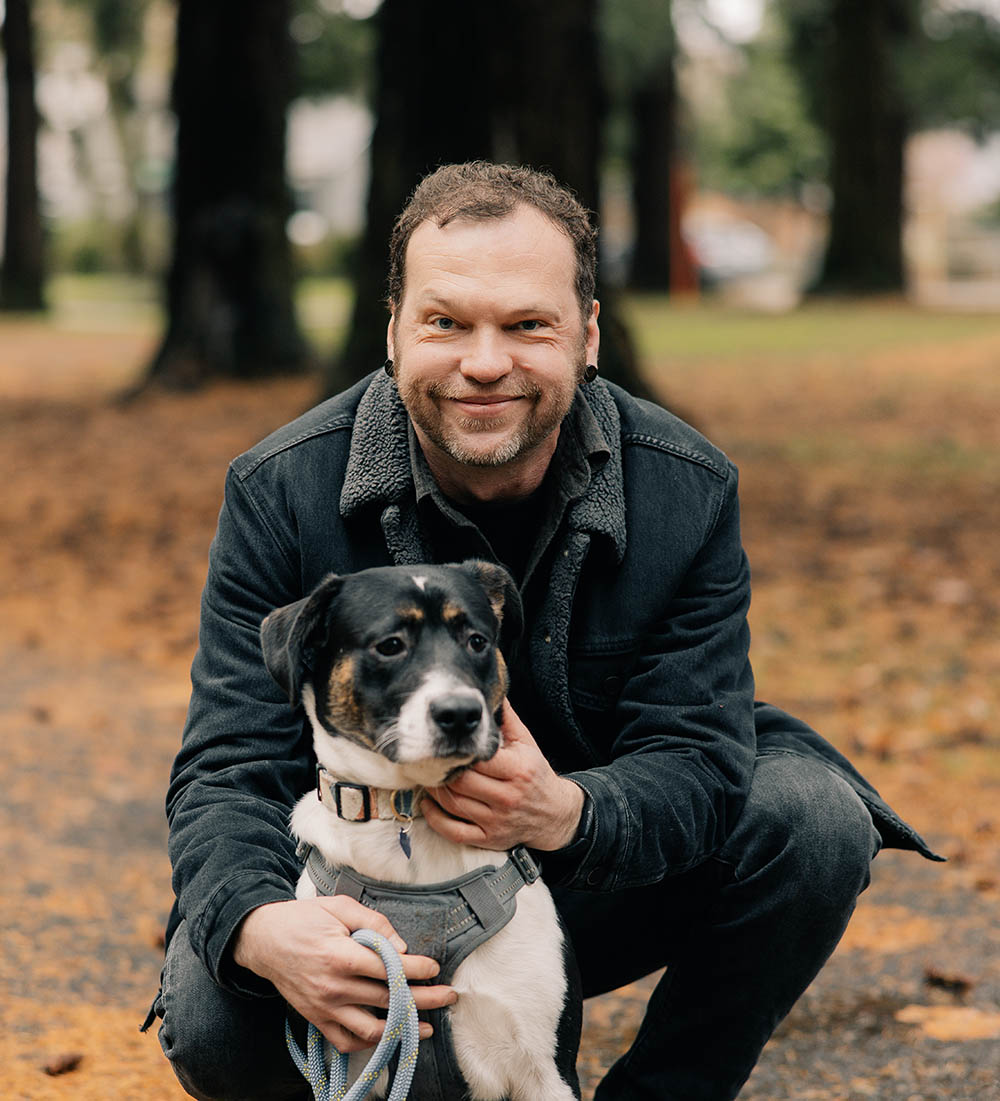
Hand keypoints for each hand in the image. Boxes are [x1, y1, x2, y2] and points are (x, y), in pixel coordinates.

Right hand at [232, 896, 455, 1051]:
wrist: (263, 940)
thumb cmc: (304, 919)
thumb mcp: (340, 906)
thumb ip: (374, 923)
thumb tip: (401, 947)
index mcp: (341, 955)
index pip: (390, 968)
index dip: (418, 970)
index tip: (435, 968)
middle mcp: (334, 987)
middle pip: (389, 999)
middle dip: (425, 999)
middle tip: (449, 995)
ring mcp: (324, 1008)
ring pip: (373, 1028)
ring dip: (404, 1029)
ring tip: (428, 1025)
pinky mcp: (316, 1019)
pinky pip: (347, 1041)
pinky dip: (371, 1042)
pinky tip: (390, 1035)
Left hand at [423, 699, 583, 851]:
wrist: (554, 813)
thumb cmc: (535, 773)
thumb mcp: (527, 743)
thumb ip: (506, 718)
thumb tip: (489, 691)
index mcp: (517, 770)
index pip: (478, 759)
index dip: (458, 751)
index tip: (445, 743)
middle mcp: (507, 797)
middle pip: (462, 782)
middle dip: (442, 769)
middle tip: (428, 759)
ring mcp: (497, 820)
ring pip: (454, 804)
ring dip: (434, 791)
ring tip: (427, 776)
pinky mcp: (489, 839)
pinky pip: (454, 832)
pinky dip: (435, 819)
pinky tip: (428, 804)